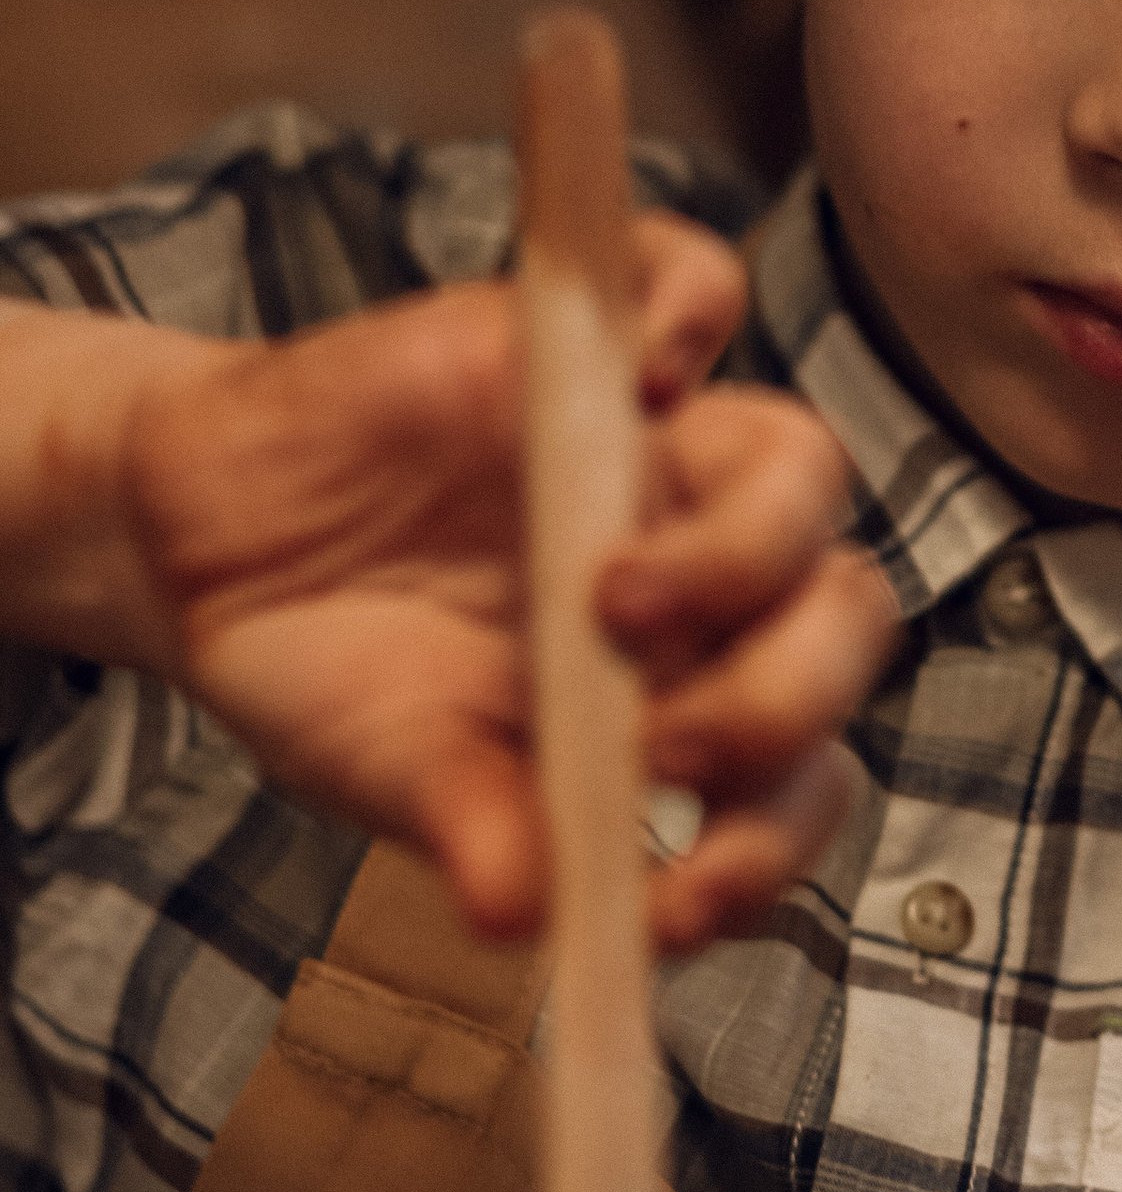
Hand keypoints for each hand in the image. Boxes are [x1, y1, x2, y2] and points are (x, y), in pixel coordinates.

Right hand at [52, 217, 894, 940]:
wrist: (211, 546)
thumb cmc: (336, 670)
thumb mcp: (393, 769)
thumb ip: (475, 824)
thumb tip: (525, 912)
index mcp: (691, 698)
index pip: (802, 769)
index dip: (774, 838)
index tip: (685, 900)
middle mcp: (707, 576)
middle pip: (840, 611)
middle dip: (783, 698)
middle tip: (662, 745)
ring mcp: (657, 452)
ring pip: (801, 466)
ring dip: (743, 549)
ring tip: (616, 604)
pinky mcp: (584, 343)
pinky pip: (693, 279)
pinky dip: (693, 306)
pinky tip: (651, 376)